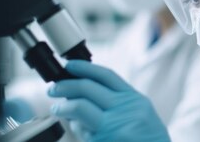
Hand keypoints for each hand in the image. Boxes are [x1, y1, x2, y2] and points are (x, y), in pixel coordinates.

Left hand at [48, 60, 169, 141]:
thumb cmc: (146, 137)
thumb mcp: (139, 111)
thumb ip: (116, 99)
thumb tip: (82, 90)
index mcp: (133, 99)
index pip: (105, 75)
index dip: (84, 67)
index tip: (68, 65)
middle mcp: (124, 109)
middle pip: (88, 88)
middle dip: (65, 86)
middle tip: (53, 89)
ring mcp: (114, 126)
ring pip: (79, 107)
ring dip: (62, 107)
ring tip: (57, 108)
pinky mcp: (103, 141)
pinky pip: (82, 130)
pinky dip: (75, 127)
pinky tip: (76, 127)